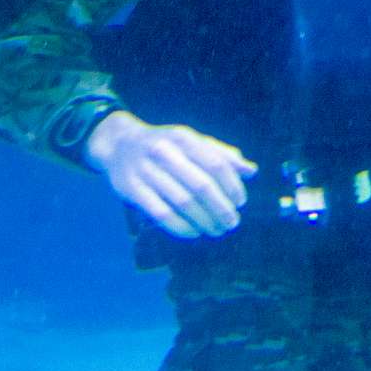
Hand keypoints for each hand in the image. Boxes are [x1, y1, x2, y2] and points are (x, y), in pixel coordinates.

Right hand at [84, 110, 256, 237]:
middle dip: (221, 208)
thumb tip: (251, 170)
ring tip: (216, 230)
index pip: (215, 163)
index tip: (240, 202)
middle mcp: (164, 151)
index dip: (231, 185)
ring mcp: (146, 170)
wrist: (119, 143)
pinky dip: (181, 227)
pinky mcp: (132, 189)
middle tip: (232, 222)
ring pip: (182, 202)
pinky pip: (162, 213)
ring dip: (204, 221)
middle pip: (200, 186)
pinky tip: (194, 232)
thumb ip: (221, 154)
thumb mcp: (191, 141)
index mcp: (183, 138)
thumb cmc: (164, 144)